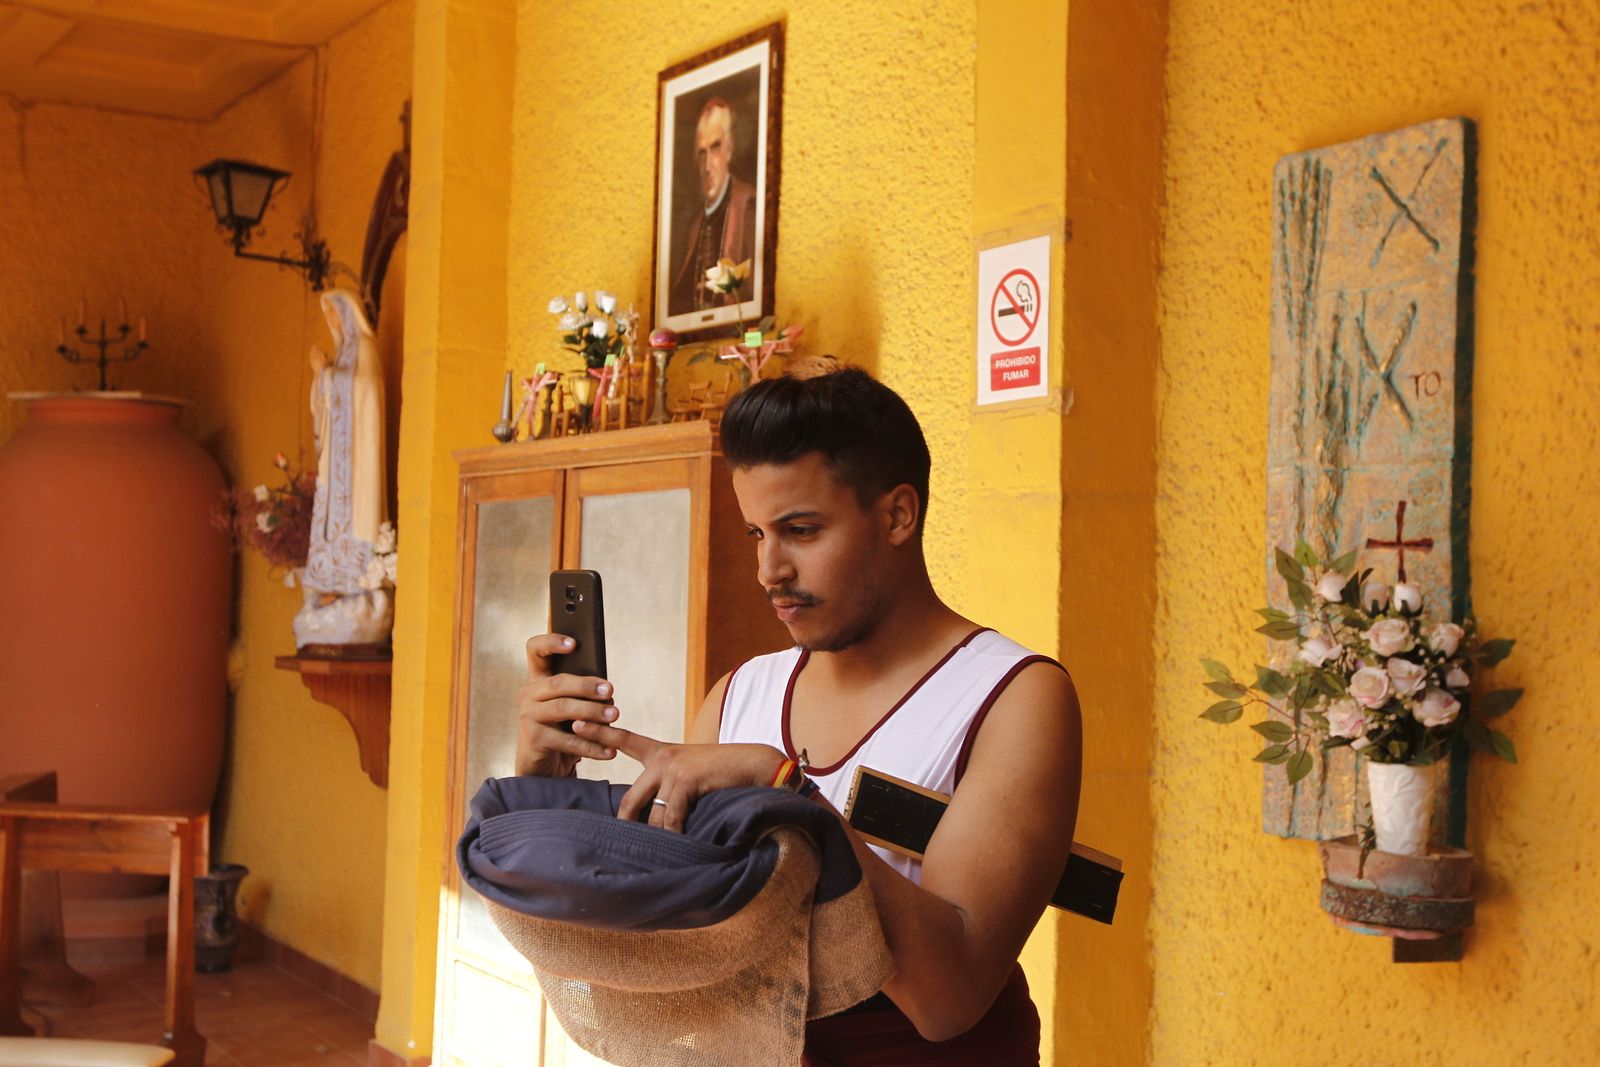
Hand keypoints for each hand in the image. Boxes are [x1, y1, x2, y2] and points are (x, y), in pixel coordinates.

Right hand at [514, 634, 618, 776]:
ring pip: (563, 708)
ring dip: (592, 712)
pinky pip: (567, 740)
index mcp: (537, 680)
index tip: (574, 643)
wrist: (544, 766)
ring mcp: (527, 716)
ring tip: (615, 715)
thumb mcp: (571, 707)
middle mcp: (528, 694)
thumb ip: (582, 692)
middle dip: (586, 685)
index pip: (535, 650)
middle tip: (610, 690)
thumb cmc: (563, 729)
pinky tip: (609, 749)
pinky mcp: (533, 739)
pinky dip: (591, 746)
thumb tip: (607, 690)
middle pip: (558, 682)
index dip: (551, 642)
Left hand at [572, 721, 783, 831]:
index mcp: (663, 753)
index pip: (625, 740)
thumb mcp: (692, 774)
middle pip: (630, 796)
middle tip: (618, 842)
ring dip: (658, 837)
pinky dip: (674, 836)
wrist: (756, 765)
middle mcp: (663, 757)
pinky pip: (671, 817)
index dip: (600, 732)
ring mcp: (673, 768)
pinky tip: (677, 847)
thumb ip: (670, 788)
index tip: (576, 722)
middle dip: (624, 823)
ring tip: (659, 853)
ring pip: (652, 814)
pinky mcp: (686, 779)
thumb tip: (653, 817)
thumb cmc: (725, 774)